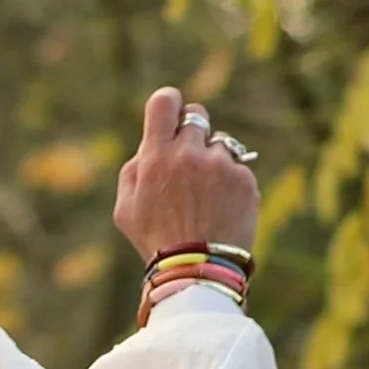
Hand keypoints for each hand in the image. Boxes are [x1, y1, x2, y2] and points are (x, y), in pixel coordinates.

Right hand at [113, 88, 260, 262]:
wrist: (197, 267)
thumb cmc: (155, 239)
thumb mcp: (125, 209)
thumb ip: (134, 170)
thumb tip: (149, 146)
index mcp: (155, 157)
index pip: (165, 101)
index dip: (168, 103)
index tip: (171, 113)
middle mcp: (188, 154)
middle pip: (197, 115)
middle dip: (192, 132)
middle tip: (189, 158)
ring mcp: (219, 164)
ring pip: (218, 142)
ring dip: (211, 161)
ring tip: (204, 196)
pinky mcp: (244, 177)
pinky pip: (236, 166)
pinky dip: (229, 182)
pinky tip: (219, 207)